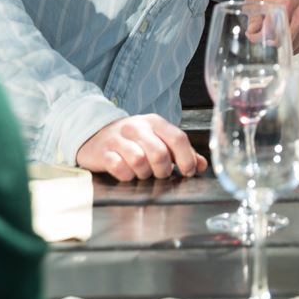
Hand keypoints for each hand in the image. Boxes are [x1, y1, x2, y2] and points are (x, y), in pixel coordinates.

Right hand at [76, 114, 205, 180]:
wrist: (96, 135)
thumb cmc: (133, 140)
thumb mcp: (158, 139)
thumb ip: (181, 152)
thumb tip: (202, 165)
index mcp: (155, 123)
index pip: (178, 138)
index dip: (186, 158)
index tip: (188, 172)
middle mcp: (137, 127)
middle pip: (159, 153)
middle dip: (163, 170)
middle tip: (160, 173)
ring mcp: (118, 139)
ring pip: (139, 161)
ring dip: (144, 173)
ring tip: (142, 172)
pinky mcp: (103, 152)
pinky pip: (119, 168)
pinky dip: (126, 175)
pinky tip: (126, 172)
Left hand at [246, 0, 298, 50]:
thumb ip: (253, 15)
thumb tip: (251, 31)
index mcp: (285, 3)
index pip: (271, 29)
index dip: (259, 37)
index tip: (252, 36)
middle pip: (283, 40)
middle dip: (269, 44)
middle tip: (262, 41)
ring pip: (292, 45)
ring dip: (281, 48)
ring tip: (273, 39)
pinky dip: (292, 48)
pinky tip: (285, 40)